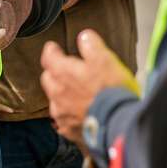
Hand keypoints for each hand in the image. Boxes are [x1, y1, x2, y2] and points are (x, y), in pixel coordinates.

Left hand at [40, 29, 136, 144]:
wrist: (118, 123)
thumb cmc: (111, 90)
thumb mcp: (104, 59)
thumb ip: (91, 45)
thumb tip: (84, 36)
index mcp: (63, 73)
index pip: (49, 58)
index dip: (51, 51)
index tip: (53, 48)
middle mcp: (57, 94)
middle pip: (48, 79)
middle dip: (54, 73)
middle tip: (63, 69)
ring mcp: (62, 115)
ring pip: (55, 101)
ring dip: (61, 95)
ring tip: (73, 93)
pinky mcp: (71, 131)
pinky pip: (64, 120)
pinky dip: (70, 115)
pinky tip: (79, 114)